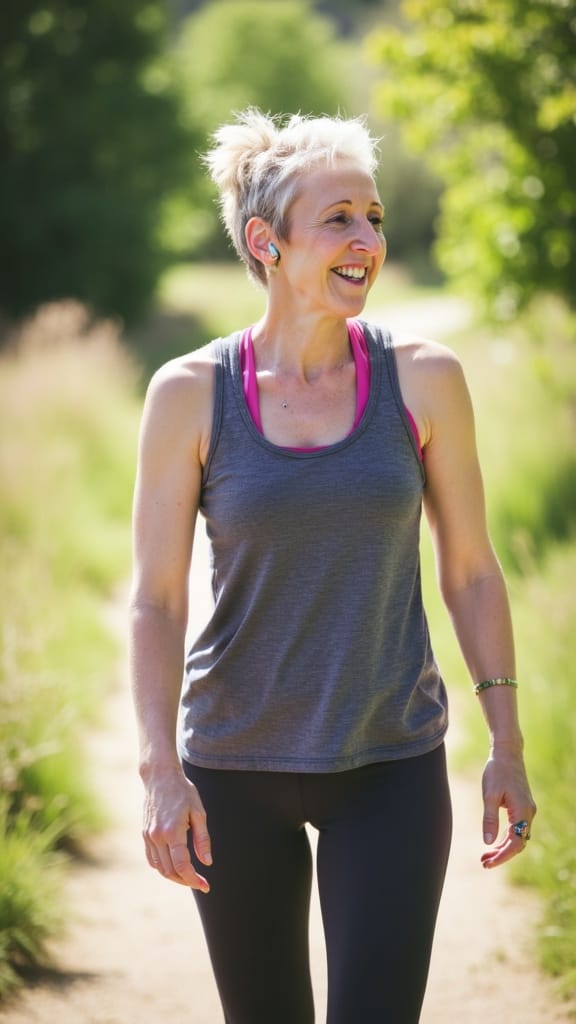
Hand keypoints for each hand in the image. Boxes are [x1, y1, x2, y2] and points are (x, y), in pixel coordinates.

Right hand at [142, 767, 211, 890]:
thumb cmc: (183, 791)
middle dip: (186, 881)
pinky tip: (175, 866)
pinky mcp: (145, 835)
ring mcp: (148, 836)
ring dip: (175, 877)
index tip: (206, 885)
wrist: (160, 777)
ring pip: (160, 868)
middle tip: (201, 883)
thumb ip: (202, 839)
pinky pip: (152, 859)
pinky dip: (163, 868)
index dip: (194, 880)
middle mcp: (157, 836)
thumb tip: (207, 862)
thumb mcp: (199, 811)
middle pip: (170, 871)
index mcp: (173, 831)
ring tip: (190, 876)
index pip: (182, 865)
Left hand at [480, 745, 535, 869]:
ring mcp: (527, 810)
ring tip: (485, 856)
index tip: (487, 863)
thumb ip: (489, 819)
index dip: (502, 856)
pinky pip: (516, 828)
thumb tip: (488, 842)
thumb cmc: (497, 771)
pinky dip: (505, 837)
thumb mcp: (489, 795)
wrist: (507, 753)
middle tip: (483, 862)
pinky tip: (494, 842)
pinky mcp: (522, 806)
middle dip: (501, 855)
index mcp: (522, 812)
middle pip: (517, 843)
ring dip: (503, 848)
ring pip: (517, 837)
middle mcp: (528, 813)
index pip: (514, 843)